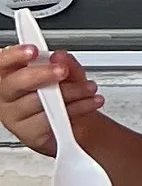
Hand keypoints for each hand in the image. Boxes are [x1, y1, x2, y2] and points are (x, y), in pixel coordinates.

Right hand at [0, 40, 102, 157]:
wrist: (72, 124)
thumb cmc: (61, 94)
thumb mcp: (67, 73)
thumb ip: (64, 62)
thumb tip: (60, 56)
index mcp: (10, 74)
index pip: (4, 62)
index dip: (15, 55)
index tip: (33, 51)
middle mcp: (8, 95)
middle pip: (16, 83)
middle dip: (42, 74)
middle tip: (62, 70)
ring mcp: (16, 116)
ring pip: (38, 102)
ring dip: (70, 92)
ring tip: (89, 88)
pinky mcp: (30, 134)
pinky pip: (51, 121)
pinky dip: (76, 109)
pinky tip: (88, 102)